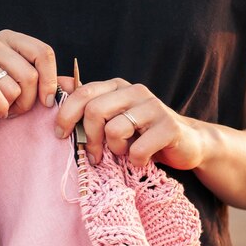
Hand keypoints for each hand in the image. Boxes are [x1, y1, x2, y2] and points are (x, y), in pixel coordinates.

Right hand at [0, 29, 57, 124]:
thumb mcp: (14, 86)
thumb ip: (42, 83)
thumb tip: (73, 86)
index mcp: (8, 39)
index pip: (43, 52)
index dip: (50, 80)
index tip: (46, 102)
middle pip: (31, 74)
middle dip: (29, 101)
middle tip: (18, 110)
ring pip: (13, 86)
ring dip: (12, 107)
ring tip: (3, 110)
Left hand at [54, 78, 206, 168]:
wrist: (186, 144)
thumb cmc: (142, 134)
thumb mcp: (112, 118)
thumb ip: (87, 103)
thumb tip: (58, 84)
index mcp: (117, 87)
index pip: (82, 93)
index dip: (65, 115)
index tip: (60, 134)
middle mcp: (135, 91)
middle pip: (94, 111)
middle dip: (88, 139)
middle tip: (93, 156)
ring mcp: (153, 107)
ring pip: (114, 130)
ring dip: (114, 150)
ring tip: (123, 154)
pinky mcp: (169, 127)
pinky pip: (137, 149)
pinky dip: (135, 161)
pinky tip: (141, 160)